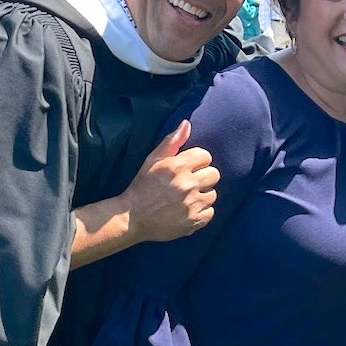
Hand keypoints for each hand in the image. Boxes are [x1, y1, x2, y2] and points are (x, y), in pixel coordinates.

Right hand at [124, 120, 219, 244]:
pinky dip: (201, 212)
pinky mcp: (193, 221)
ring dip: (202, 195)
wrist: (132, 217)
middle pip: (214, 174)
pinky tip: (188, 210)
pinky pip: (210, 213)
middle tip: (190, 183)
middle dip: (203, 177)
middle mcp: (187, 184)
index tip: (188, 168)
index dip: (197, 162)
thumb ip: (172, 141)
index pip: (206, 156)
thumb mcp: (153, 160)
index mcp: (177, 166)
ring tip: (188, 198)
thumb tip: (187, 123)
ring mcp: (192, 204)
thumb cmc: (142, 186)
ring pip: (213, 194)